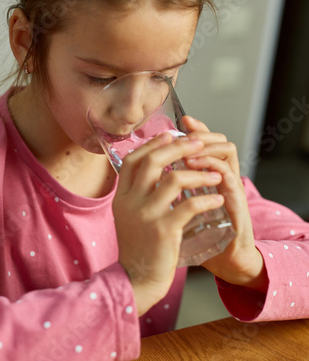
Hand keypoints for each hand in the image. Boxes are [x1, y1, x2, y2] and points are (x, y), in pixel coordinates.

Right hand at [113, 132, 224, 315]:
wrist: (136, 280)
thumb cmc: (139, 246)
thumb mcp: (130, 215)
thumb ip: (139, 192)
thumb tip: (157, 167)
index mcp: (121, 196)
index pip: (133, 159)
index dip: (152, 144)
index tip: (171, 135)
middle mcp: (130, 202)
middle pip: (153, 162)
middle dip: (179, 148)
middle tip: (198, 143)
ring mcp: (146, 216)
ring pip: (174, 179)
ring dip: (199, 173)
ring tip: (215, 174)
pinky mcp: (164, 231)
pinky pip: (189, 206)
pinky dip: (207, 198)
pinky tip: (217, 198)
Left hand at [182, 116, 267, 292]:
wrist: (225, 261)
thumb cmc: (201, 233)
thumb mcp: (182, 205)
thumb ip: (172, 188)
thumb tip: (146, 173)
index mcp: (210, 176)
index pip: (207, 142)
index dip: (197, 128)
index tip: (182, 121)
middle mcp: (223, 176)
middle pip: (219, 139)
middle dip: (201, 133)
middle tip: (185, 133)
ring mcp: (232, 188)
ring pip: (227, 152)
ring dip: (206, 147)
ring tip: (187, 150)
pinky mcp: (237, 204)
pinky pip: (230, 178)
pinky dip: (213, 168)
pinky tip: (197, 169)